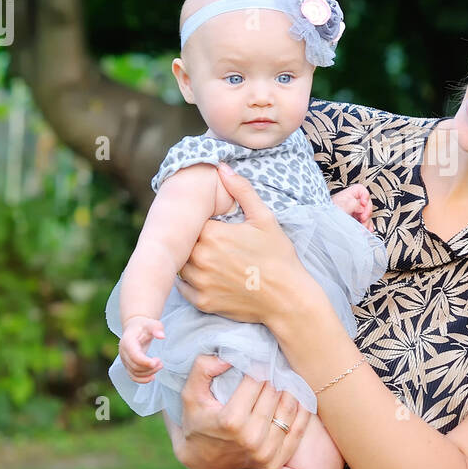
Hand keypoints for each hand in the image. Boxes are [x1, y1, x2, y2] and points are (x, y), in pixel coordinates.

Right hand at [119, 315, 164, 382]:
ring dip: (148, 373)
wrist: (134, 328)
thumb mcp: (151, 323)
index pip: (134, 355)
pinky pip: (133, 376)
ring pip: (134, 373)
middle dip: (149, 367)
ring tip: (160, 366)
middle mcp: (123, 352)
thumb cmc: (143, 326)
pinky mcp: (128, 365)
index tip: (156, 362)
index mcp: (127, 341)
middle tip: (160, 363)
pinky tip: (152, 377)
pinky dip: (142, 380)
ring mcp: (125, 360)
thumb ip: (156, 328)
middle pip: (134, 366)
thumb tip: (162, 336)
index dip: (144, 361)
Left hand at [177, 164, 306, 325]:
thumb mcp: (264, 218)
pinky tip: (205, 275)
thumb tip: (222, 167)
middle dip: (192, 240)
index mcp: (212, 234)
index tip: (211, 224)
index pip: (190, 221)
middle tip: (210, 241)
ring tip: (207, 257)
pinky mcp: (202, 302)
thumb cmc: (278, 257)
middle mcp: (200, 258)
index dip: (200, 221)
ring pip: (179, 265)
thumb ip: (241, 190)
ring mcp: (200, 282)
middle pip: (182, 243)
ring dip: (188, 259)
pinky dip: (189, 282)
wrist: (287, 299)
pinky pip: (183, 288)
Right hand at [178, 354, 312, 468]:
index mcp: (231, 421)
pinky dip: (301, 410)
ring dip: (289, 389)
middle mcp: (251, 438)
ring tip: (284, 378)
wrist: (201, 461)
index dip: (258, 365)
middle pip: (274, 393)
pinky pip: (298, 429)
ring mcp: (265, 452)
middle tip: (272, 365)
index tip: (258, 358)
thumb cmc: (196, 421)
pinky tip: (297, 395)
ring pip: (289, 408)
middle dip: (273, 376)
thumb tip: (228, 356)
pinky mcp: (276, 461)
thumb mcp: (190, 394)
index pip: (256, 381)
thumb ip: (202, 369)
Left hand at [331, 184, 372, 229]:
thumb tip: (362, 207)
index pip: (361, 190)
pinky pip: (365, 221)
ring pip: (366, 214)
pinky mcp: (355, 220)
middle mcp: (351, 202)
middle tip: (363, 218)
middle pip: (366, 203)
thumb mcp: (341, 207)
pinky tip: (366, 229)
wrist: (324, 227)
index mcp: (347, 195)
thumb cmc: (328, 216)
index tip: (364, 204)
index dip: (365, 196)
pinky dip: (367, 226)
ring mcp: (353, 212)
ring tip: (362, 226)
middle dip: (367, 212)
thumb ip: (353, 204)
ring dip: (367, 221)